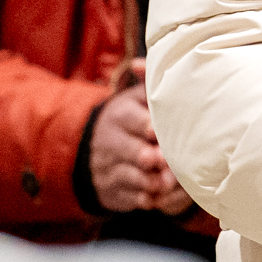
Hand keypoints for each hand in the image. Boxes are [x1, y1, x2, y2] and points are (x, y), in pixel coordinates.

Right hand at [90, 78, 191, 214]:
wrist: (93, 148)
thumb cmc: (129, 119)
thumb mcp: (134, 98)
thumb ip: (147, 83)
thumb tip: (140, 63)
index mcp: (120, 115)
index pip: (137, 122)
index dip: (152, 129)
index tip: (163, 133)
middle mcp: (112, 142)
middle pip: (135, 152)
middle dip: (153, 159)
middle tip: (169, 162)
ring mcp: (110, 168)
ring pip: (132, 177)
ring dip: (152, 182)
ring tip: (168, 183)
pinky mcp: (112, 190)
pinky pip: (129, 198)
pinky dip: (145, 199)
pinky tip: (158, 196)